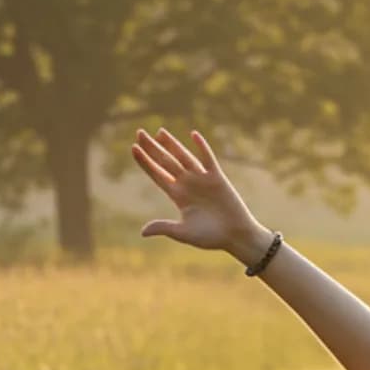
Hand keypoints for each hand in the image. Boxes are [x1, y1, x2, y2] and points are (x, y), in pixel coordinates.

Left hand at [132, 126, 262, 259]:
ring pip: (183, 157)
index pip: (157, 175)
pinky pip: (208, 159)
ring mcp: (202, 179)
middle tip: (139, 133)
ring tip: (159, 132)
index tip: (133, 148)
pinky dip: (202, 147)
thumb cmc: (211, 237)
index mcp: (178, 196)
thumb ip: (164, 228)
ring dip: (172, 144)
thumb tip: (143, 232)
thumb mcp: (184, 233)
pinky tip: (193, 135)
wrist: (236, 236)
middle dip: (153, 148)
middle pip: (166, 162)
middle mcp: (187, 184)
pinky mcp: (217, 178)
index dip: (145, 162)